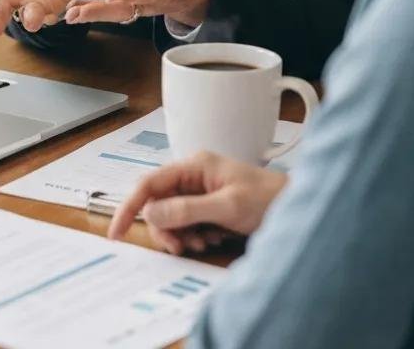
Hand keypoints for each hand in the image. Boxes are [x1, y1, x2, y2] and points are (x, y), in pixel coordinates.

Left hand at [64, 0, 210, 27]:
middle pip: (128, 9)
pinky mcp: (130, 4)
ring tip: (70, 14)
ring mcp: (140, 4)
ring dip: (93, 13)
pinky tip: (72, 11)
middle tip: (79, 13)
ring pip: (116, 13)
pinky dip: (92, 10)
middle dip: (103, 11)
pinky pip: (110, 10)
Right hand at [107, 152, 286, 254]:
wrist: (296, 207)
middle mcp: (193, 176)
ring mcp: (200, 192)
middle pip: (158, 204)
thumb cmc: (267, 198)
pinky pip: (187, 225)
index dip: (130, 206)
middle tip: (180, 246)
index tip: (116, 232)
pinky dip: (194, 237)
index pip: (149, 183)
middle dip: (165, 228)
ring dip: (182, 235)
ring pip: (172, 218)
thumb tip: (151, 213)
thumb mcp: (226, 206)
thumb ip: (187, 209)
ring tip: (205, 242)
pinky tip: (213, 239)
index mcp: (194, 166)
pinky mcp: (208, 208)